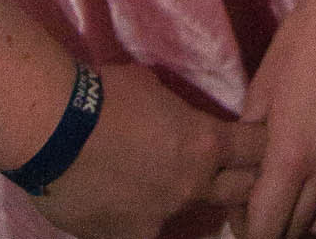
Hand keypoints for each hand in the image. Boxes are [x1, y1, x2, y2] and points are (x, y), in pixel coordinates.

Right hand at [38, 62, 263, 238]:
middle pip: (241, 193)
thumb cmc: (107, 93)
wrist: (55, 128)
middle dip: (243, 183)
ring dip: (179, 200)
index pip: (257, 150)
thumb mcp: (154, 90)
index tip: (260, 145)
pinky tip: (115, 201)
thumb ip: (176, 115)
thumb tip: (175, 123)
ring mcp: (159, 220)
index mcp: (204, 144)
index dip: (261, 145)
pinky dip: (133, 216)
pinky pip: (140, 229)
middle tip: (233, 175)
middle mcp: (191, 188)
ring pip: (186, 215)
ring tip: (154, 183)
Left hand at [237, 0, 315, 237]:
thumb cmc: (304, 37)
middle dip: (276, 225)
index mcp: (290, 156)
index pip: (266, 226)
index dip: (249, 231)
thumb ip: (252, 131)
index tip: (242, 220)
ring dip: (309, 220)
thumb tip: (245, 161)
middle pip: (297, 228)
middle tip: (266, 206)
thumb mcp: (264, 82)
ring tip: (298, 202)